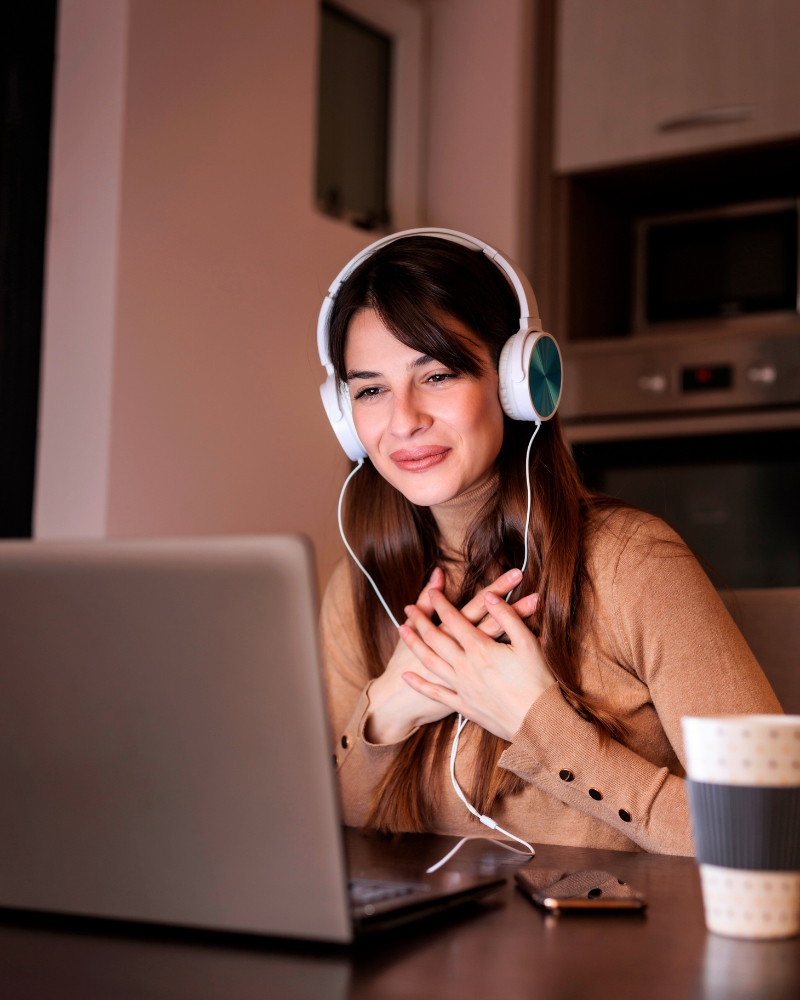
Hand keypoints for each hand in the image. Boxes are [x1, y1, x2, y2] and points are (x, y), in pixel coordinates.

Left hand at [365, 568, 539, 743]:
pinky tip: (406, 676)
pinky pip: (436, 693)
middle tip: (409, 607)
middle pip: (436, 638)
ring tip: (401, 630)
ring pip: (430, 661)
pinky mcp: (463, 705)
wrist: (539, 722)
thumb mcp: (528, 643)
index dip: (441, 603)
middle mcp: (465, 666)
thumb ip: (508, 617)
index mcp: (480, 648)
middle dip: (420, 620)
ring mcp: (461, 687)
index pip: (454, 619)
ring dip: (414, 644)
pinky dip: (419, 684)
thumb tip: (491, 597)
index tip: (432, 592)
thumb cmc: (537, 682)